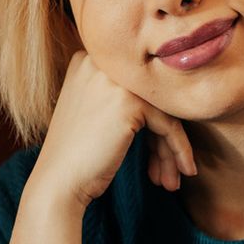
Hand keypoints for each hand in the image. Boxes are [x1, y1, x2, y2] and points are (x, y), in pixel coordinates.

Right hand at [30, 51, 194, 209]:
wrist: (58, 182)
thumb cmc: (76, 156)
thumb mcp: (96, 113)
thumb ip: (124, 98)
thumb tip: (172, 103)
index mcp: (89, 60)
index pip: (137, 87)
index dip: (152, 121)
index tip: (158, 154)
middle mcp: (100, 62)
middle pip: (152, 98)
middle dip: (163, 139)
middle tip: (169, 172)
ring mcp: (114, 80)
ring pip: (163, 112)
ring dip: (171, 149)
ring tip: (172, 180)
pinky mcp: (129, 101)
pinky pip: (169, 125)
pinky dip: (179, 150)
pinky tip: (185, 171)